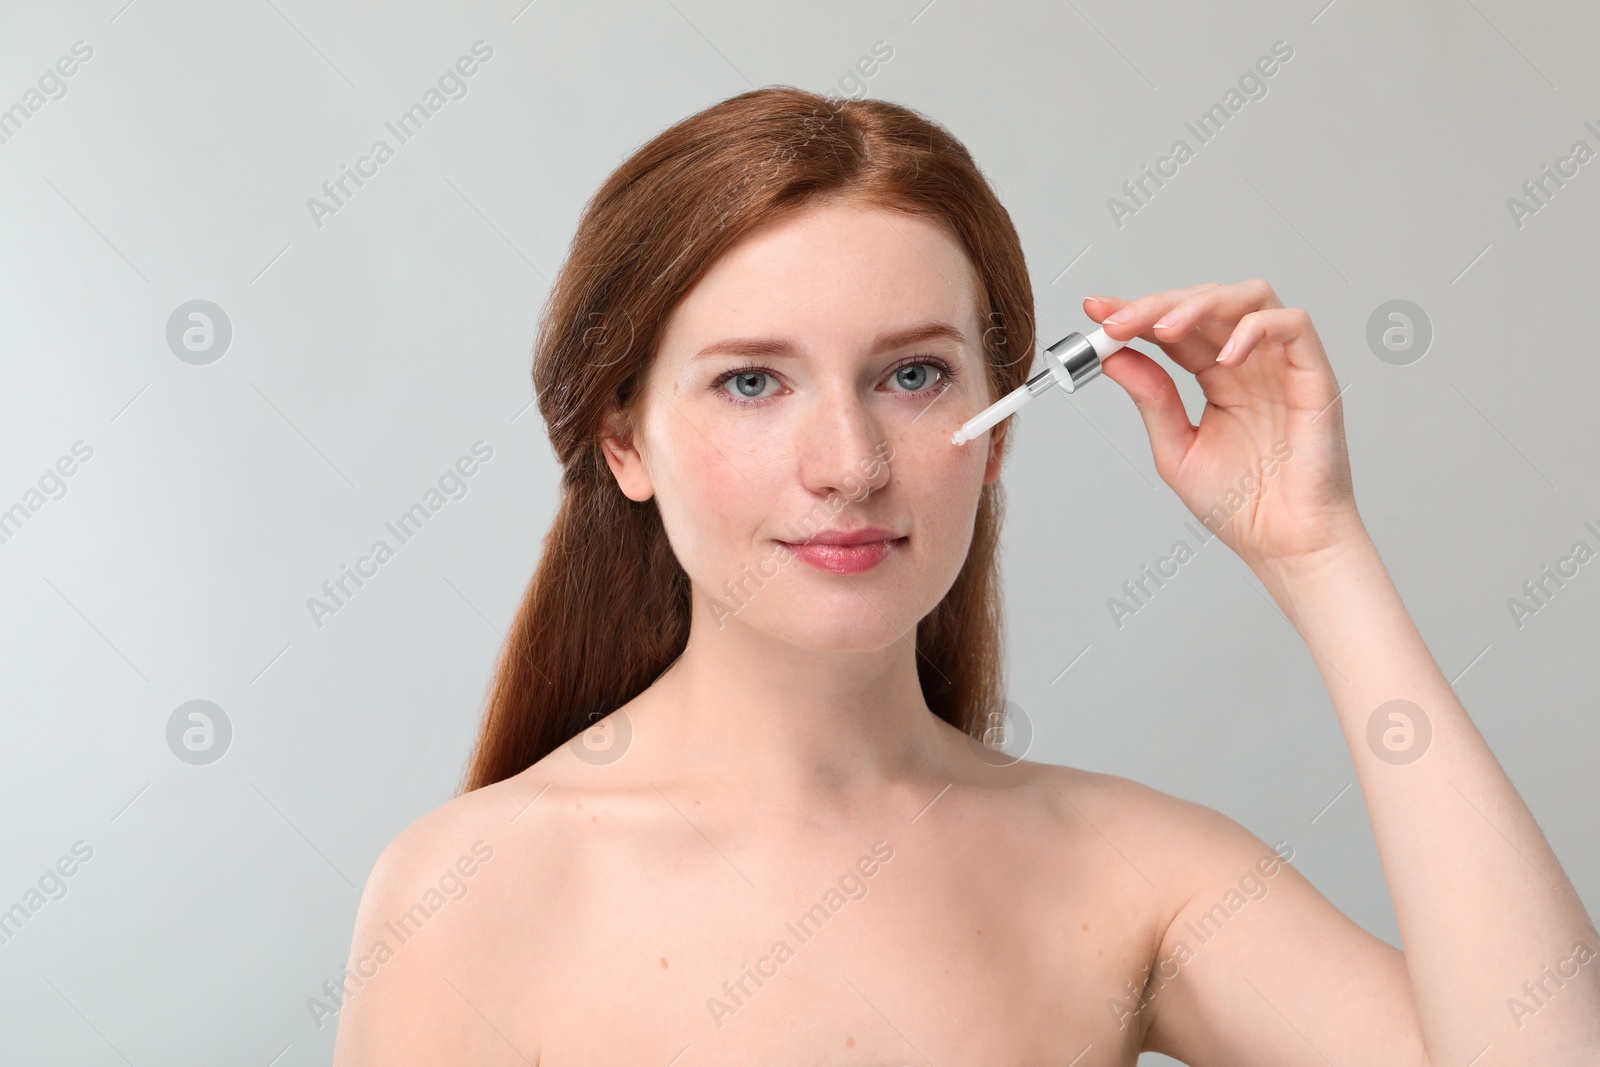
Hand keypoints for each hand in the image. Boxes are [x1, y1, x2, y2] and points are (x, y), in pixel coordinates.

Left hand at [1085, 280, 1366, 575]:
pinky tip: (1223, 358)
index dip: (1135, 313)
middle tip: (1116, 323)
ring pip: (1249, 297)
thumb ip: (1152, 399)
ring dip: (1201, 303)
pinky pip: (1294, 324)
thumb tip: (1115, 356)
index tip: (1094, 310)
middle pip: (1205, 302)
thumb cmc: (1241, 506)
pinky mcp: (1314, 374)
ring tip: (1164, 330)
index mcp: (1216, 377)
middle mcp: (1249, 363)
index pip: (1174, 329)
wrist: (1284, 545)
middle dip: (1156, 305)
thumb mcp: (1177, 448)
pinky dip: (1255, 328)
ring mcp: (1281, 365)